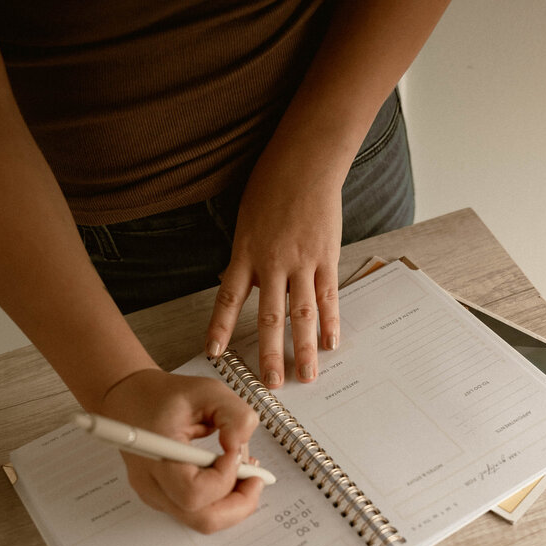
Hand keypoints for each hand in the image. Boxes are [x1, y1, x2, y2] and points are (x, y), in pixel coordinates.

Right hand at [100, 368, 264, 531]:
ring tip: (245, 472)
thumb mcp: (208, 391)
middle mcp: (152, 484)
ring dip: (234, 503)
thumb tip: (241, 448)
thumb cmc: (165, 397)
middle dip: (240, 503)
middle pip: (202, 520)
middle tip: (256, 478)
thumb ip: (235, 416)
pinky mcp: (165, 499)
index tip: (235, 453)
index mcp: (157, 454)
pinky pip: (199, 512)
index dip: (224, 478)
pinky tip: (229, 474)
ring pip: (203, 522)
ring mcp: (157, 496)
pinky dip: (222, 500)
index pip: (193, 492)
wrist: (131, 401)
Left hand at [205, 143, 342, 387]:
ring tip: (306, 376)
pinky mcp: (326, 257)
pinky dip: (330, 322)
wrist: (306, 160)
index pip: (228, 299)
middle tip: (272, 384)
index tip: (214, 353)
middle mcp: (272, 262)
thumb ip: (244, 258)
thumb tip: (238, 286)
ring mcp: (302, 262)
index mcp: (245, 253)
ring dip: (304, 349)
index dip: (220, 328)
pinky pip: (328, 296)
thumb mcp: (246, 221)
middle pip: (268, 317)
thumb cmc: (272, 186)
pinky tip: (331, 344)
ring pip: (302, 314)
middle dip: (269, 354)